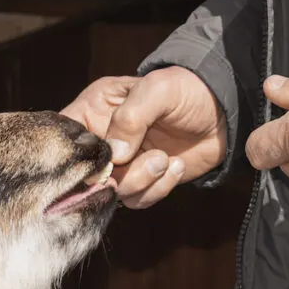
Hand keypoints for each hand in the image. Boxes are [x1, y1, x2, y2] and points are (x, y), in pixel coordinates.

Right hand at [61, 67, 226, 208]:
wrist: (225, 111)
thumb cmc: (188, 89)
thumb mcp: (157, 90)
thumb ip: (131, 117)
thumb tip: (114, 156)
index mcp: (95, 109)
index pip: (63, 136)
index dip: (70, 153)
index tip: (97, 160)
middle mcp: (104, 138)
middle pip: (85, 172)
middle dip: (114, 174)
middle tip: (144, 159)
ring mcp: (123, 163)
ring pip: (113, 191)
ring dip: (141, 181)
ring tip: (165, 159)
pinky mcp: (144, 181)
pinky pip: (138, 199)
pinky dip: (157, 188)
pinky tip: (175, 166)